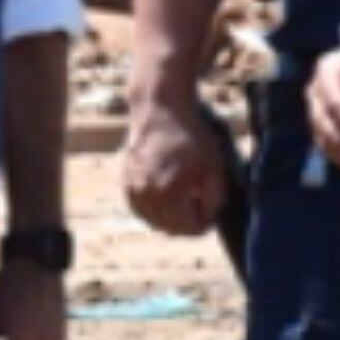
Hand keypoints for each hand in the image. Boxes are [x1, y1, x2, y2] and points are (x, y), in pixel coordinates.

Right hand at [121, 89, 235, 237]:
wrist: (160, 110)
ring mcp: (133, 190)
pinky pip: (142, 210)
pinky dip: (156, 209)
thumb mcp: (214, 168)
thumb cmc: (191, 136)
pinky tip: (167, 194)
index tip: (212, 209)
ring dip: (171, 217)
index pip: (189, 229)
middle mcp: (147, 196)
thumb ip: (214, 199)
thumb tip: (208, 220)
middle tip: (200, 204)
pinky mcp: (125, 184)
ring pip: (155, 222)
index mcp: (170, 193)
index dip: (205, 222)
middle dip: (188, 222)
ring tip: (184, 198)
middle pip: (171, 229)